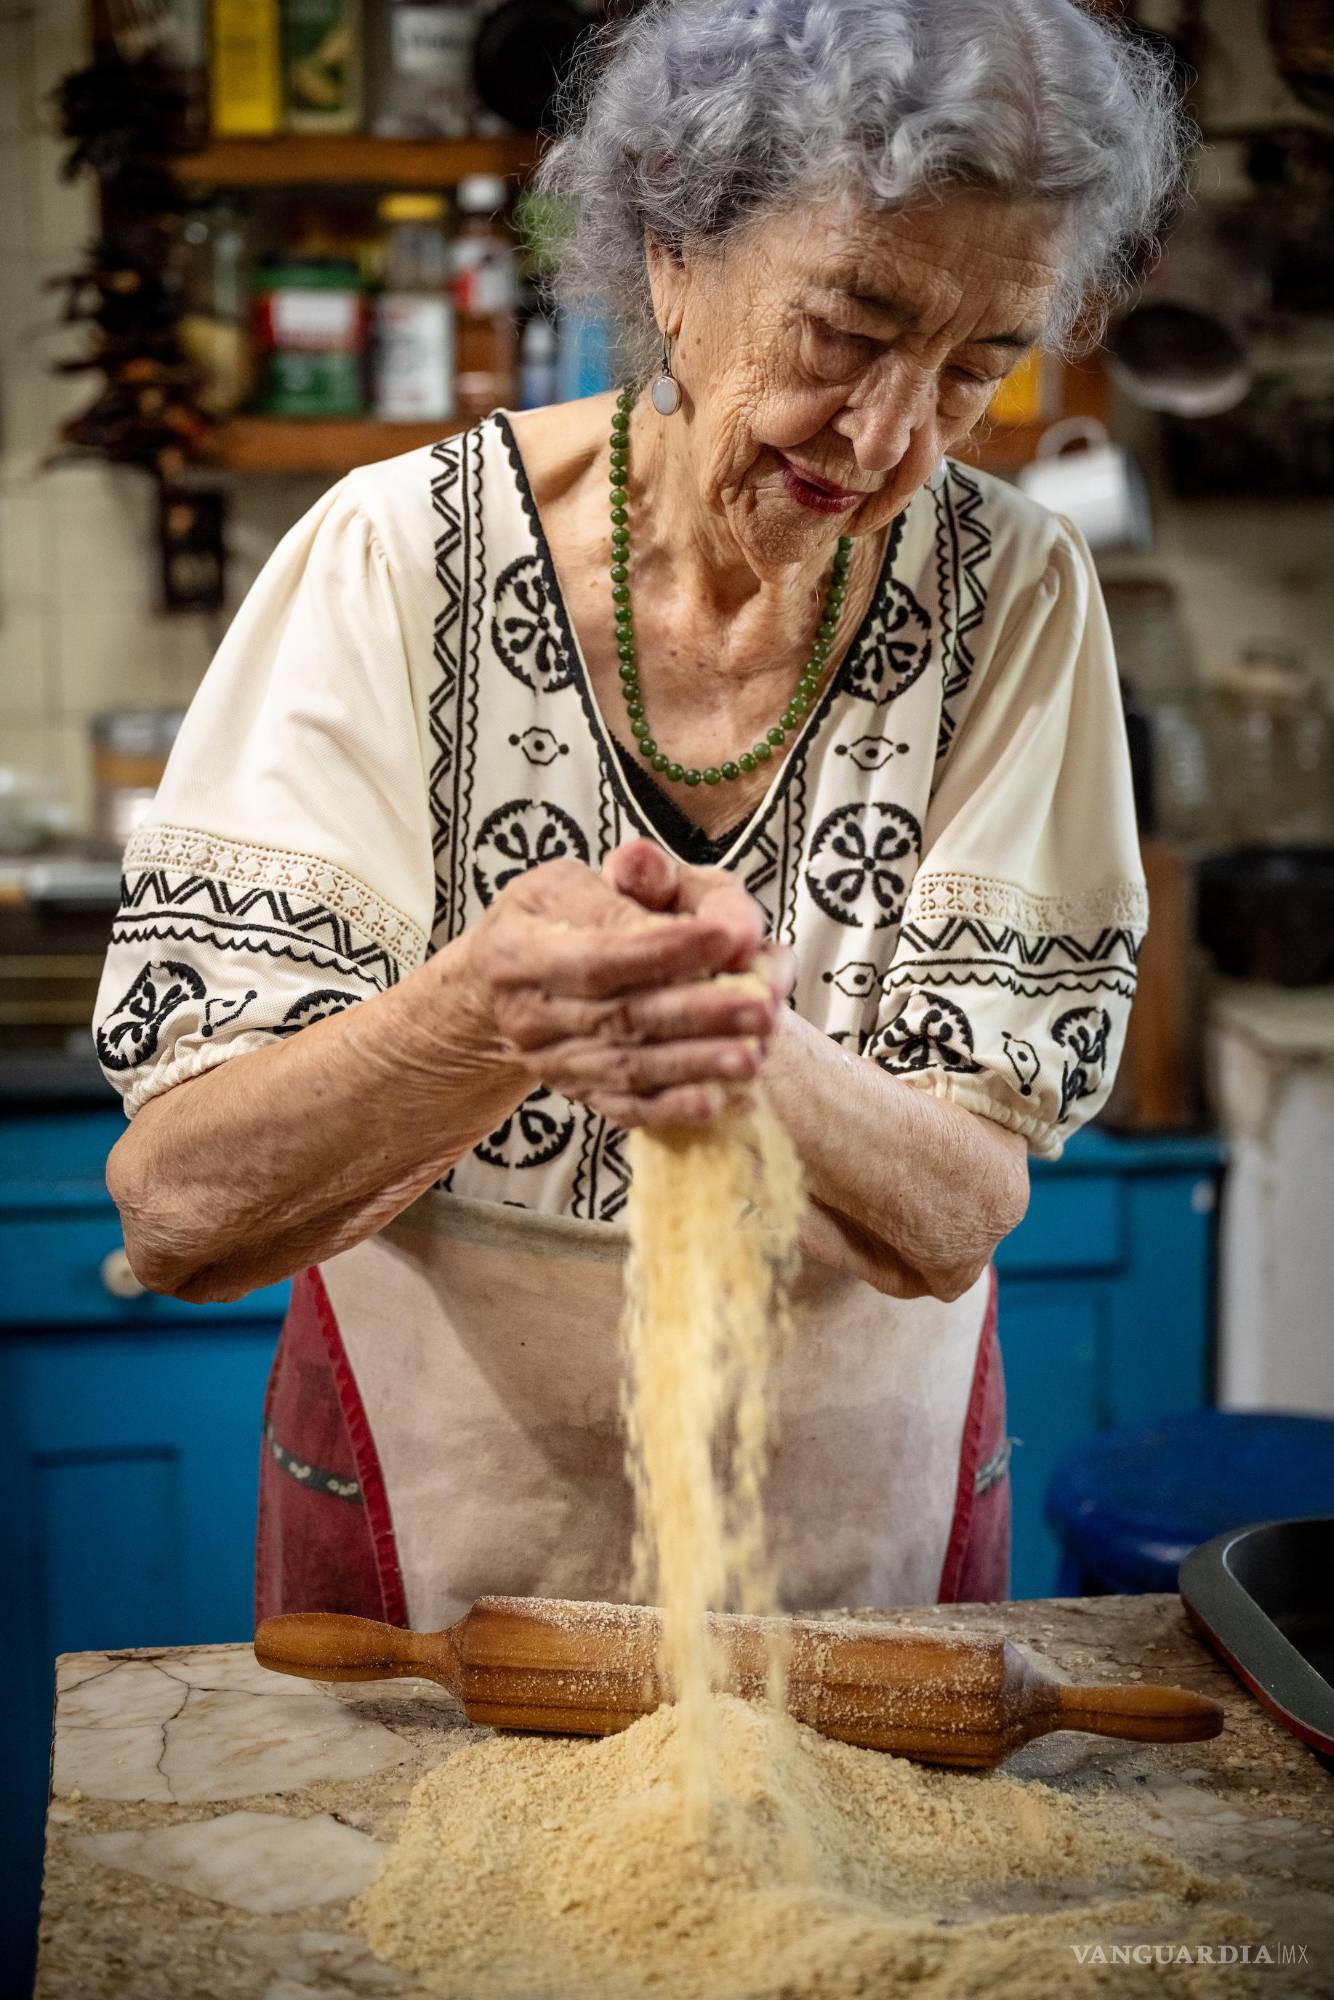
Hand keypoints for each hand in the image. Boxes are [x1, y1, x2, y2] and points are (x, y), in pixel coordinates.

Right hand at [461, 847, 787, 1127]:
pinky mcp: (575, 1093)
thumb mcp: (580, 877)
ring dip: (698, 1063)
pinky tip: (719, 1100)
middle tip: (763, 1007)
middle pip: (622, 1017)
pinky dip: (673, 1107)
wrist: (503, 979)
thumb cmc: (556, 916)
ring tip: (754, 1053)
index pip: (599, 954)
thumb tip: (672, 880)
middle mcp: (528, 1012)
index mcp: (519, 948)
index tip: (731, 938)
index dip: (665, 950)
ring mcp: (550, 1061)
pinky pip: (625, 1107)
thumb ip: (640, 878)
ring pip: (629, 1067)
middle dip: (699, 1013)